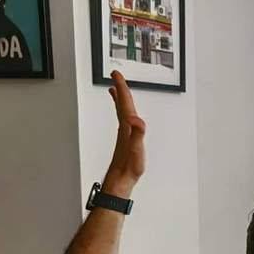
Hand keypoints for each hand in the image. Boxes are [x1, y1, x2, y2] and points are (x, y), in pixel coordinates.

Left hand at [104, 71, 145, 195]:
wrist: (120, 180)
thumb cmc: (129, 167)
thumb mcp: (136, 150)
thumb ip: (137, 134)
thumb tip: (136, 120)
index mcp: (127, 127)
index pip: (124, 103)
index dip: (121, 87)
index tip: (117, 74)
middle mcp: (124, 128)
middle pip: (121, 104)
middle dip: (120, 88)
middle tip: (116, 75)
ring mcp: (124, 133)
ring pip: (122, 111)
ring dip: (120, 99)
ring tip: (117, 90)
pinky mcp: (126, 140)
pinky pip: (124, 120)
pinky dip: (124, 113)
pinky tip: (125, 116)